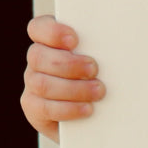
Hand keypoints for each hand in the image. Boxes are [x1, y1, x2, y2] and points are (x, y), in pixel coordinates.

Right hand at [20, 16, 104, 140]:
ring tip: (98, 91)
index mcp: (47, 42)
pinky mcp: (34, 109)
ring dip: (73, 88)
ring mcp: (32, 85)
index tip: (74, 39)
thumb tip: (115, 46)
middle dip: (69, 64)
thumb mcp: (97, 62)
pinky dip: (68, 109)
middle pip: (38, 56)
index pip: (37, 29)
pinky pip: (44, 108)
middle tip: (94, 69)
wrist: (91, 119)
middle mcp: (36, 62)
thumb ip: (96, 50)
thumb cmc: (97, 79)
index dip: (52, 32)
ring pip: (42, 83)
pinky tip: (88, 108)